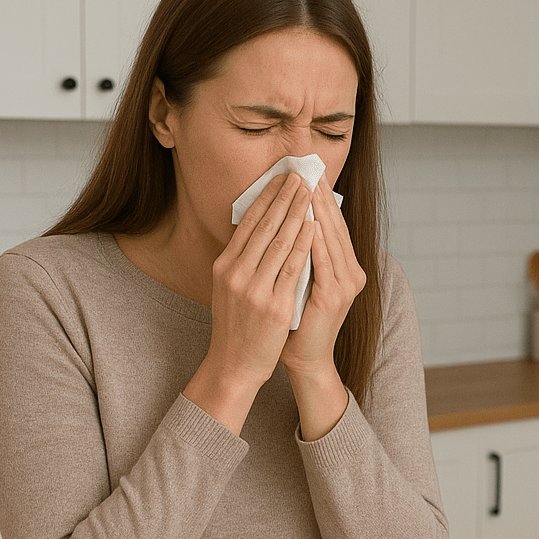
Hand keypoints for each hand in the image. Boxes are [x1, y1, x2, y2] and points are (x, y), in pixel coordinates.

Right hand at [183, 172, 315, 432]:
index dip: (266, 197)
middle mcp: (236, 274)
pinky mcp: (273, 306)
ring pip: (279, 242)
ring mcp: (254, 290)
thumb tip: (256, 228)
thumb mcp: (229, 287)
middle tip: (299, 174)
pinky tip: (313, 226)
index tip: (281, 178)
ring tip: (310, 191)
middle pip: (263, 227)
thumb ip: (241, 260)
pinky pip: (292, 268)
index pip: (248, 223)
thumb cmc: (236, 325)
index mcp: (224, 266)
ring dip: (297, 212)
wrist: (234, 364)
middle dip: (283, 197)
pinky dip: (303, 244)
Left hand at [281, 179, 366, 439]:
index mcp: (345, 268)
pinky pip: (322, 257)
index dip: (319, 198)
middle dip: (318, 196)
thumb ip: (300, 254)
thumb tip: (286, 220)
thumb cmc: (296, 322)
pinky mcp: (334, 295)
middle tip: (305, 166)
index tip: (304, 171)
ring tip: (303, 182)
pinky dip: (313, 235)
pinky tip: (303, 216)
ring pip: (329, 236)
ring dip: (316, 208)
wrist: (304, 360)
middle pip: (334, 225)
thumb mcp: (299, 280)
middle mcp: (351, 274)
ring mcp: (346, 284)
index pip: (331, 224)